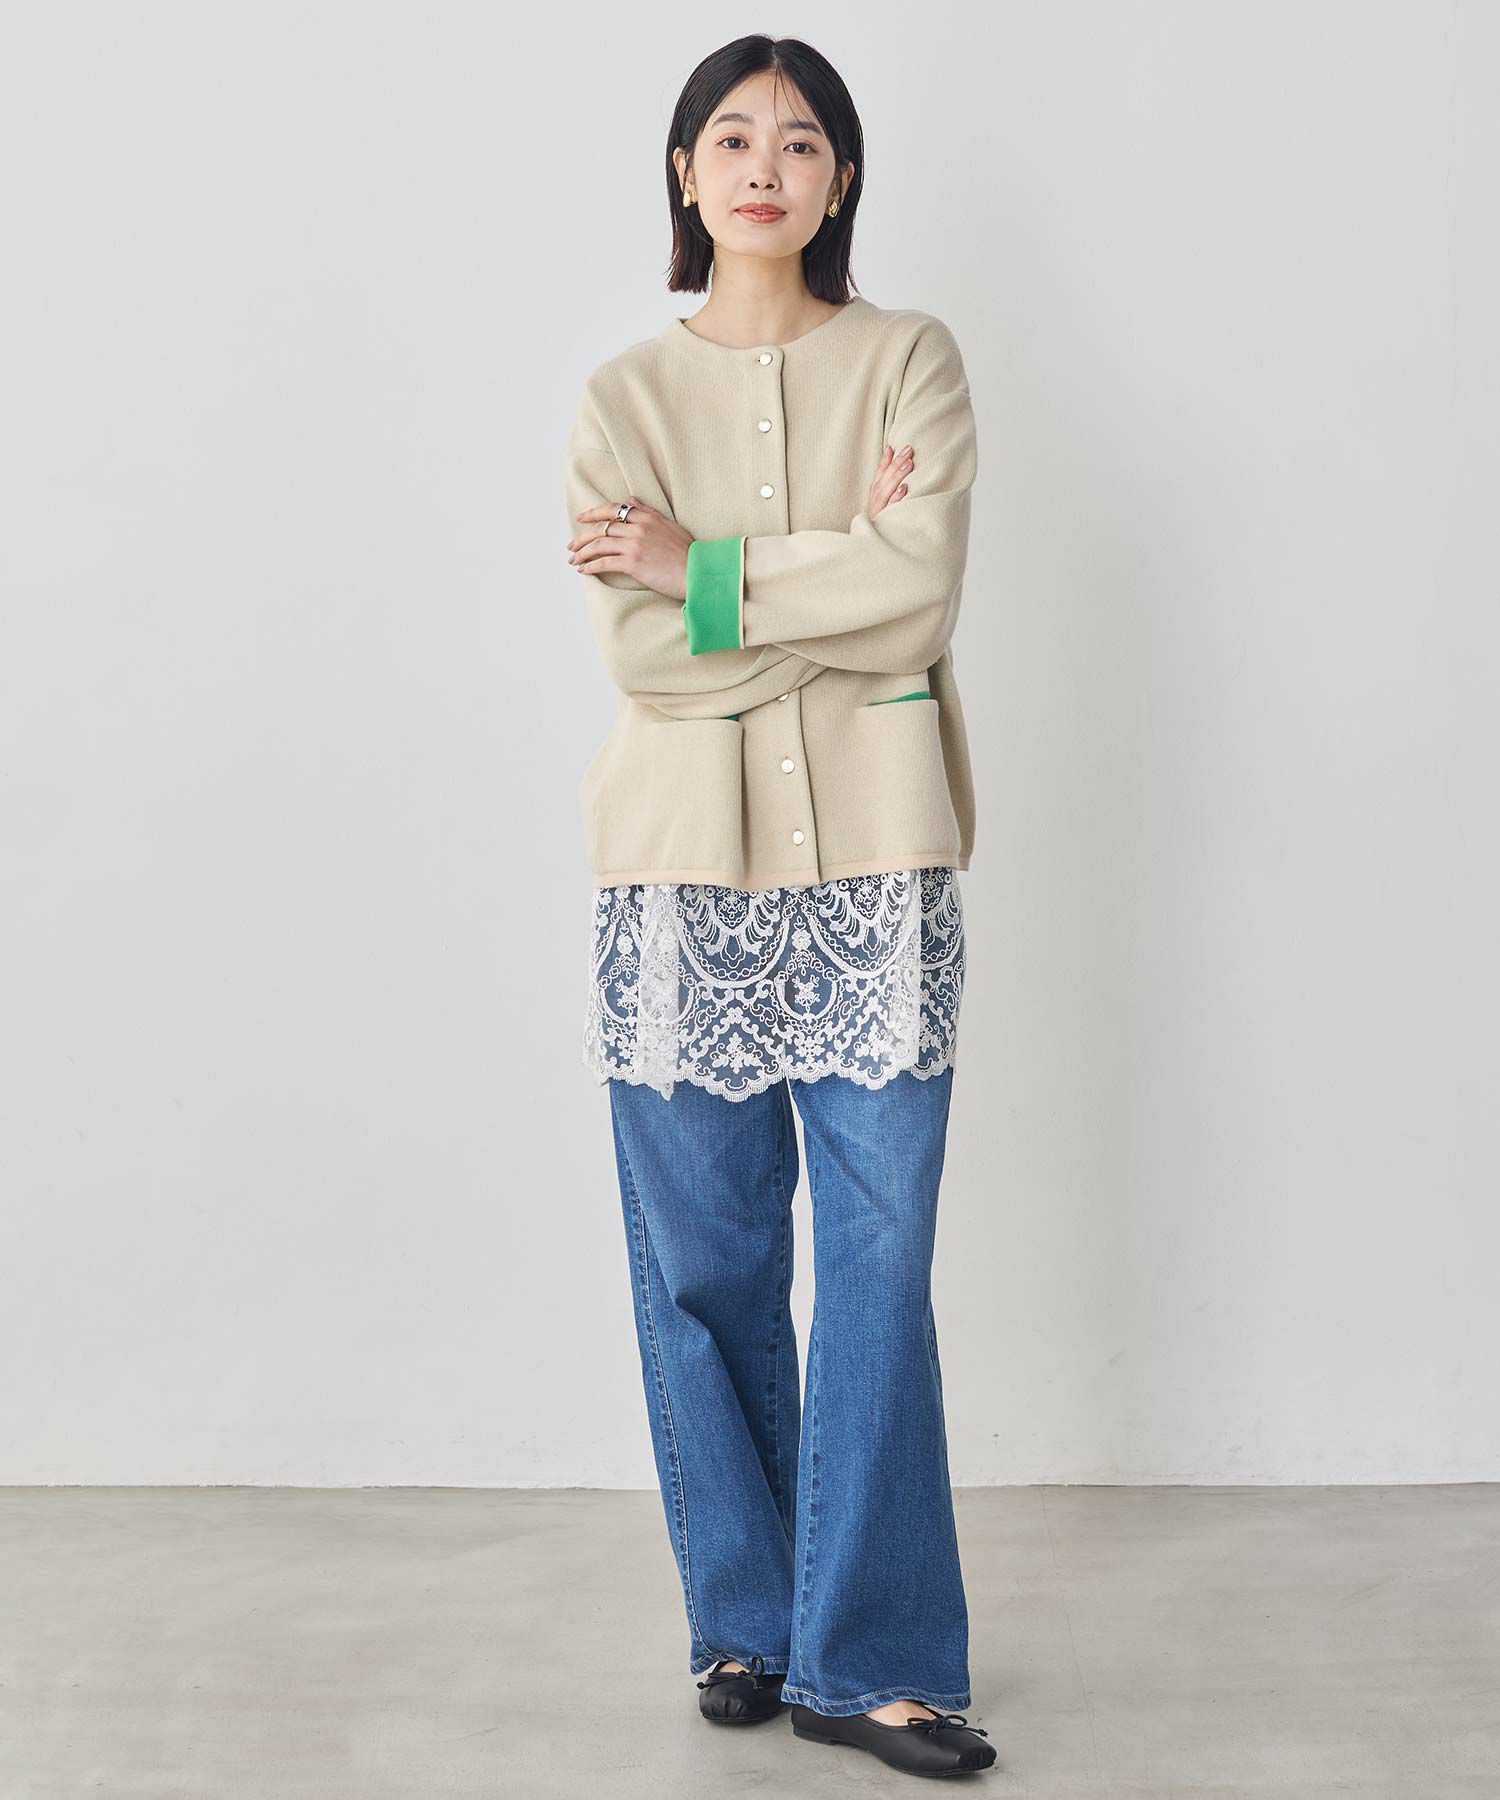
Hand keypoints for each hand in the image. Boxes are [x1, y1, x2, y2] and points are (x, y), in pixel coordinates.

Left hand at [568, 498, 692, 600]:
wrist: (698, 571)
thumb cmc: (688, 552)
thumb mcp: (669, 525)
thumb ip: (648, 512)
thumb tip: (631, 500)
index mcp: (646, 517)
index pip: (613, 509)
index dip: (594, 513)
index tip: (582, 518)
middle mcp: (638, 528)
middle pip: (601, 527)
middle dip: (582, 536)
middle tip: (572, 545)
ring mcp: (634, 545)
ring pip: (599, 544)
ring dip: (582, 552)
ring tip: (574, 560)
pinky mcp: (633, 563)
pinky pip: (604, 562)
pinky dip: (591, 566)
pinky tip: (583, 570)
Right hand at [868, 442, 913, 517]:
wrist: (870, 547)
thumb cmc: (880, 521)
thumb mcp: (881, 501)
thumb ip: (885, 481)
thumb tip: (892, 455)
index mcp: (873, 494)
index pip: (879, 474)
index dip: (885, 460)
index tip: (894, 446)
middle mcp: (874, 501)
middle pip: (884, 479)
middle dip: (896, 463)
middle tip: (909, 449)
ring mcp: (878, 511)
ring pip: (886, 490)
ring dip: (897, 476)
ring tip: (909, 463)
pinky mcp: (884, 521)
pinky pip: (890, 509)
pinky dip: (896, 498)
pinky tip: (905, 489)